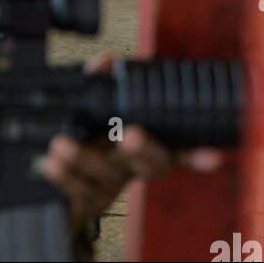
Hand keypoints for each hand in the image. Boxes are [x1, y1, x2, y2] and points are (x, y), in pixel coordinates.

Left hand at [39, 55, 224, 227]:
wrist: (59, 187)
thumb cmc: (86, 139)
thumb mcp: (95, 109)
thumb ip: (102, 83)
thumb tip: (108, 60)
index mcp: (139, 147)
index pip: (174, 149)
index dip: (195, 155)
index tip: (212, 156)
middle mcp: (129, 169)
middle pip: (147, 164)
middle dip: (143, 149)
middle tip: (130, 135)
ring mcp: (109, 187)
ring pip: (105, 177)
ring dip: (85, 159)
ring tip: (61, 144)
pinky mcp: (84, 202)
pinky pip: (76, 193)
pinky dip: (63, 177)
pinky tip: (50, 164)